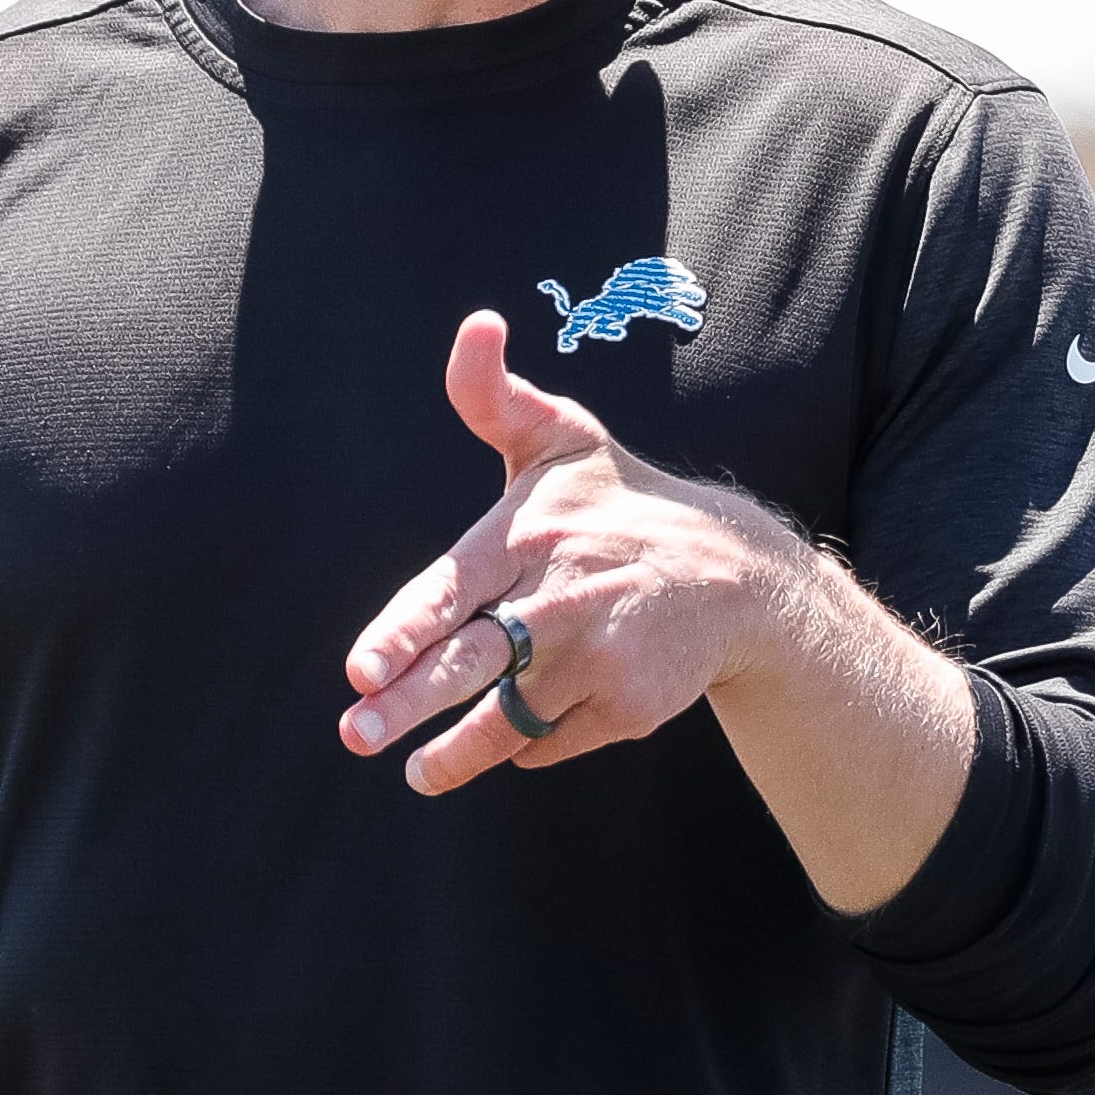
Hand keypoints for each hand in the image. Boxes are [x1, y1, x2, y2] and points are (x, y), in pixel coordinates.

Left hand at [341, 311, 800, 793]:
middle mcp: (564, 600)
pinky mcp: (630, 706)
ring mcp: (600, 659)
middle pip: (474, 662)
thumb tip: (477, 322)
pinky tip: (512, 737)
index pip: (454, 589)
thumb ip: (494, 394)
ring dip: (456, 753)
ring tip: (419, 771)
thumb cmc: (619, 504)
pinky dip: (528, 743)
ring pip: (509, 719)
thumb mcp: (562, 438)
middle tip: (358, 733)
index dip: (407, 632)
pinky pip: (554, 739)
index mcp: (530, 537)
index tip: (362, 670)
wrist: (736, 575)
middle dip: (410, 704)